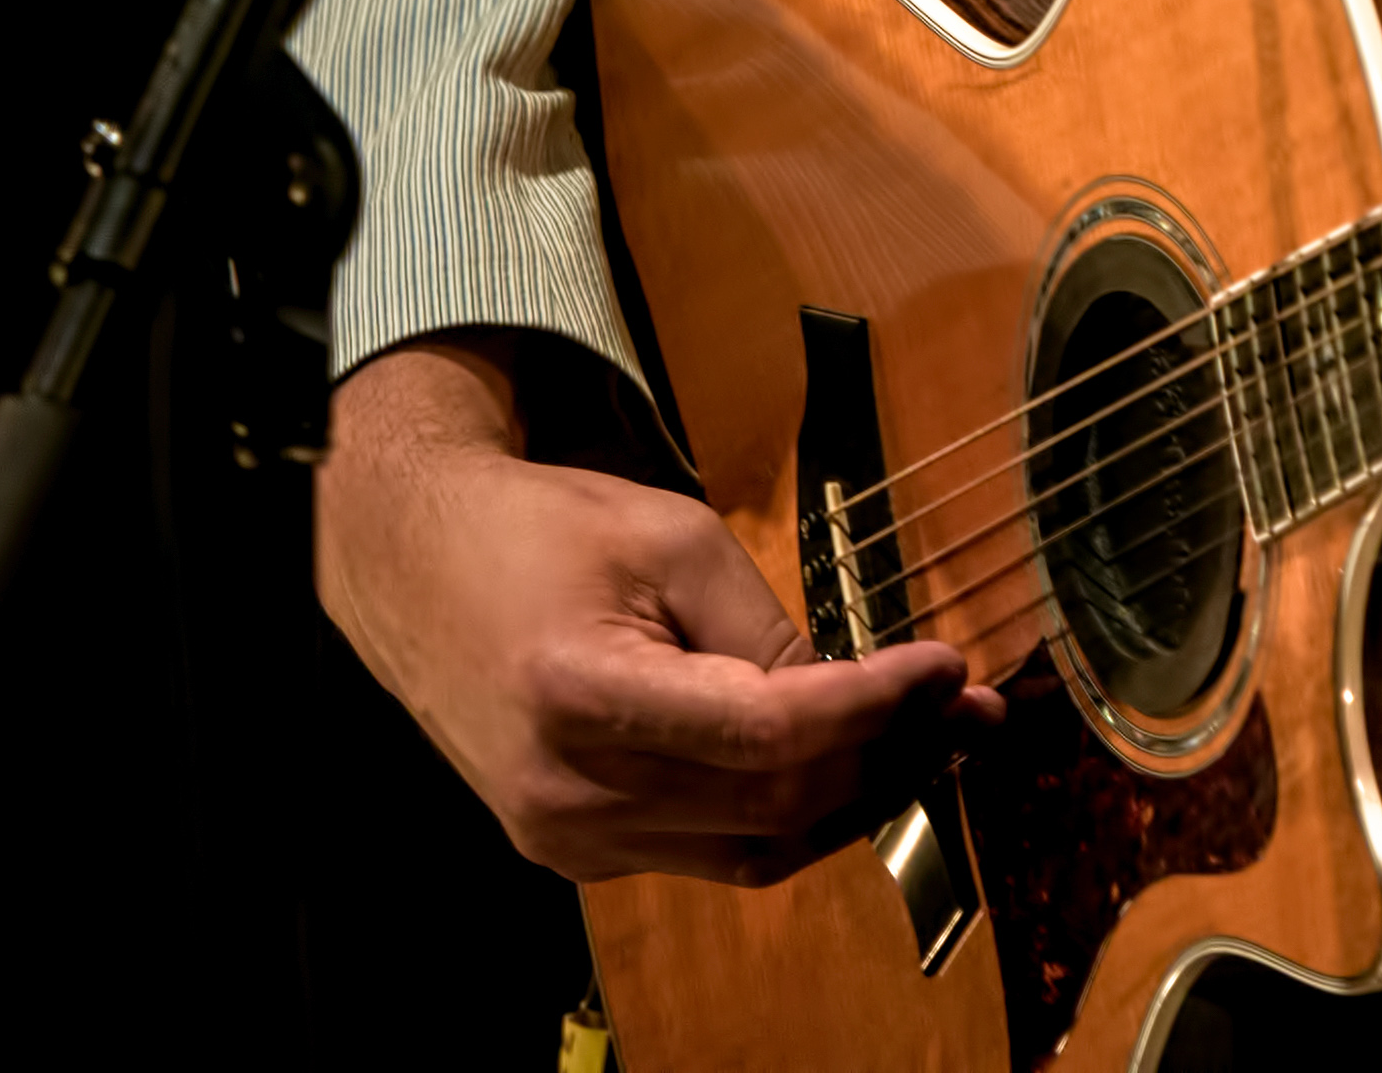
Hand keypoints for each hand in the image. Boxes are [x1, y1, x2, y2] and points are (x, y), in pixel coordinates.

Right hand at [315, 334, 1000, 883]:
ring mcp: (568, 838)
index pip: (766, 733)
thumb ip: (761, 625)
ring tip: (931, 739)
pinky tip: (844, 762)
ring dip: (854, 796)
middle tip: (965, 705)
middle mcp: (569, 794)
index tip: (947, 667)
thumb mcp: (668, 537)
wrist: (416, 566)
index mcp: (582, 696)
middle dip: (888, 753)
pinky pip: (710, 851)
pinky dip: (788, 812)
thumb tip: (856, 695)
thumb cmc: (541, 530)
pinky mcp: (576, 850)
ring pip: (752, 849)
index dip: (873, 706)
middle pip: (772, 804)